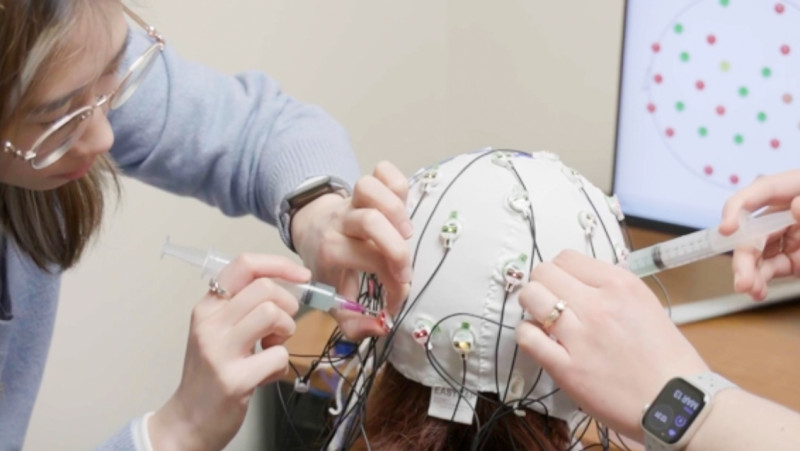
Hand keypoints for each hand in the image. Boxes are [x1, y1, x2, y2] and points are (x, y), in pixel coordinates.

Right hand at [149, 254, 308, 450]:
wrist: (189, 420)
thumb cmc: (211, 373)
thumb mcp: (219, 331)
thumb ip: (244, 307)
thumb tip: (288, 285)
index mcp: (207, 307)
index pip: (244, 265)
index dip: (279, 264)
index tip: (302, 275)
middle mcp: (209, 324)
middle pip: (265, 288)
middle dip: (288, 304)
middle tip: (282, 326)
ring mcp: (219, 351)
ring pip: (272, 314)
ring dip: (286, 330)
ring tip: (273, 345)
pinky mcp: (234, 380)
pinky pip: (278, 355)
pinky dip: (281, 363)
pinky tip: (266, 372)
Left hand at [291, 161, 411, 339]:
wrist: (311, 229)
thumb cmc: (329, 267)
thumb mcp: (332, 300)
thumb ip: (354, 322)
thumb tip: (382, 327)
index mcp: (331, 249)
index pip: (368, 260)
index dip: (394, 284)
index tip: (398, 299)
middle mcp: (340, 221)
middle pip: (370, 221)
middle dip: (397, 248)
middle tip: (404, 268)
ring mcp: (352, 200)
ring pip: (370, 188)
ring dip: (396, 210)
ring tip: (405, 233)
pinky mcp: (367, 187)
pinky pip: (383, 171)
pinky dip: (397, 183)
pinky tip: (402, 206)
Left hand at [515, 250, 707, 438]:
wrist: (677, 404)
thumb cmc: (667, 359)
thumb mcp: (645, 306)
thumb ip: (610, 289)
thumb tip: (580, 280)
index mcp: (621, 285)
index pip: (567, 258)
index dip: (561, 271)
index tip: (565, 285)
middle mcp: (598, 305)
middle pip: (543, 272)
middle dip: (543, 284)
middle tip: (552, 301)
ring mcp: (580, 336)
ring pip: (531, 296)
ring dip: (532, 306)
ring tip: (544, 319)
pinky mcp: (566, 367)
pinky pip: (527, 336)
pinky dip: (527, 334)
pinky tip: (539, 340)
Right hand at [719, 170, 799, 299]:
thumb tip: (796, 208)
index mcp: (796, 187)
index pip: (759, 192)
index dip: (737, 209)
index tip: (728, 229)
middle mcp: (788, 212)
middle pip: (753, 229)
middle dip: (743, 255)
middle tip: (743, 278)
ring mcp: (791, 237)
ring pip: (758, 253)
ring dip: (749, 272)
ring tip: (750, 290)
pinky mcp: (795, 259)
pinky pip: (771, 269)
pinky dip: (762, 281)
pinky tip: (758, 291)